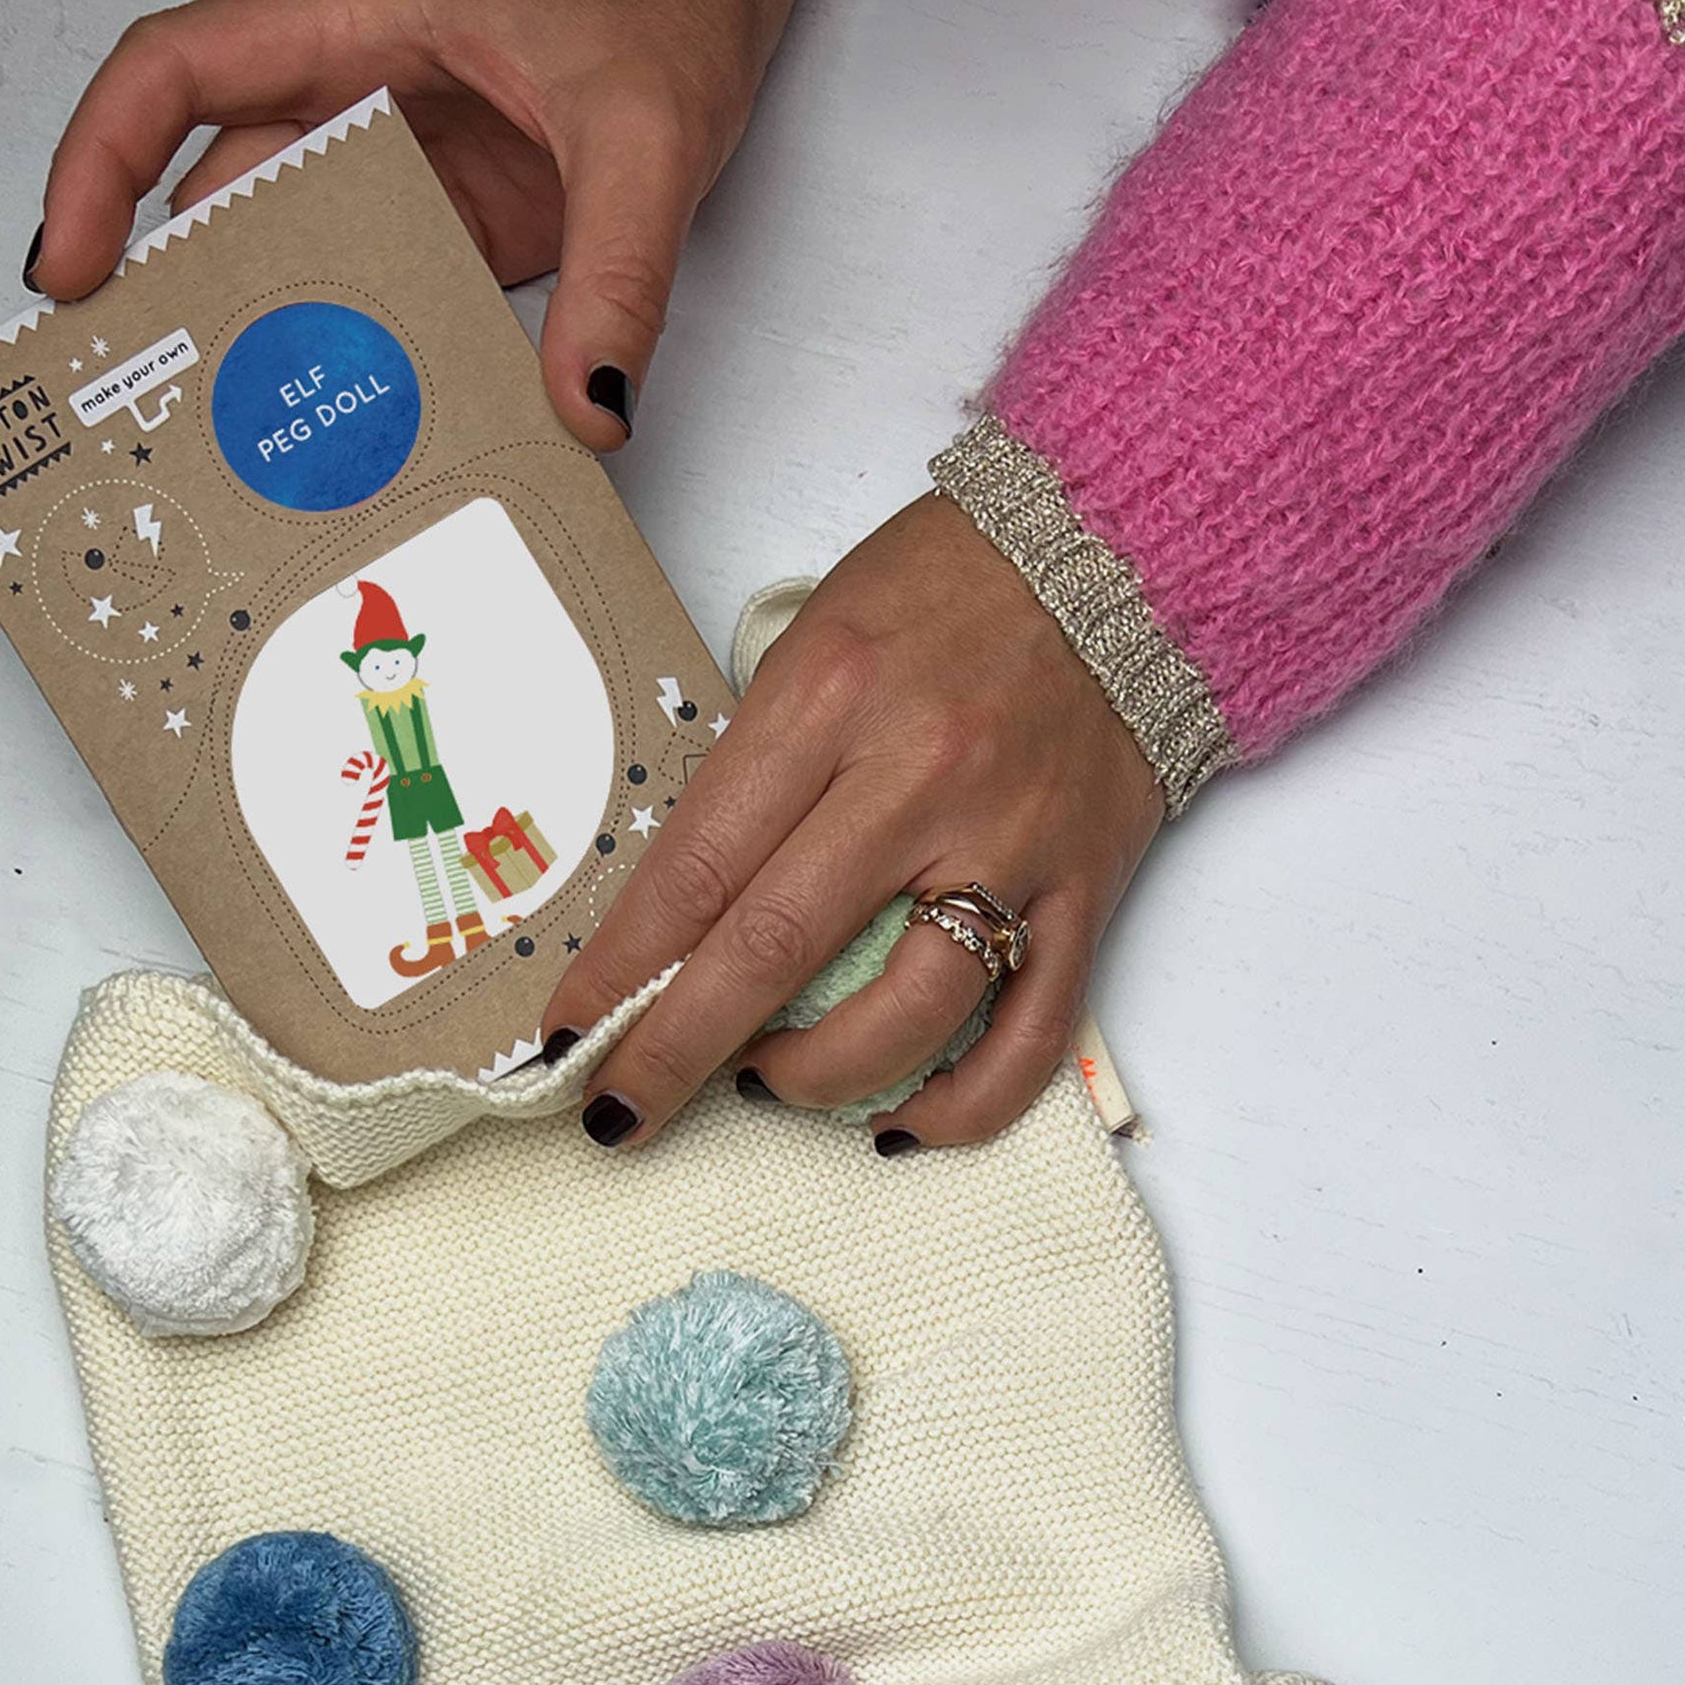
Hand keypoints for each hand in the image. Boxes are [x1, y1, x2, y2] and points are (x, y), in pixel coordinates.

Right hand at [28, 0, 828, 448]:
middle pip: (219, 187)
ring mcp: (408, 166)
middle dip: (170, 288)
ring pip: (297, 252)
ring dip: (267, 340)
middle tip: (135, 398)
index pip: (180, 74)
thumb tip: (586, 404)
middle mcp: (366, 94)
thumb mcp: (646, 140)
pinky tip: (359, 429)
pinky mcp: (454, 223)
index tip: (70, 266)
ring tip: (231, 442)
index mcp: (365, 27)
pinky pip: (382, 295)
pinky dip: (363, 361)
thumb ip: (619, 279)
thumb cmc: (667, 6)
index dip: (100, 162)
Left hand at [540, 495, 1164, 1149]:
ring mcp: (1009, 845)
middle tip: (618, 1112)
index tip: (568, 1033)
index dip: (621, 969)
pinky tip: (900, 1124)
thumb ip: (754, 772)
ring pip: (904, 1014)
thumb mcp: (811, 645)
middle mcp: (918, 780)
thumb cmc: (946, 593)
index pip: (697, 869)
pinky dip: (961, 1105)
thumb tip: (685, 910)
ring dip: (811, 1078)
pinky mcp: (1084, 890)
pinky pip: (1028, 1034)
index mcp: (829, 701)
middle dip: (675, 1051)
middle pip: (773, 951)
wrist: (1116, 561)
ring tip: (764, 1082)